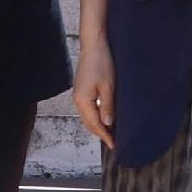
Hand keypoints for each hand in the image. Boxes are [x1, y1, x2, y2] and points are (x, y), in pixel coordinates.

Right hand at [72, 44, 116, 162]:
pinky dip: (95, 117)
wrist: (93, 46)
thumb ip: (107, 106)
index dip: (105, 136)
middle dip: (100, 134)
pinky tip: (104, 117)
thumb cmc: (102, 63)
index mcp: (83, 101)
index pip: (95, 124)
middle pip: (88, 124)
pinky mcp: (80, 91)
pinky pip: (87, 109)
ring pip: (87, 117)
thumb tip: (107, 124)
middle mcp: (77, 101)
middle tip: (113, 142)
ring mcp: (77, 96)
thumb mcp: (108, 86)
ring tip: (110, 133)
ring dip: (97, 126)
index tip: (114, 145)